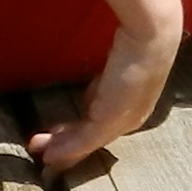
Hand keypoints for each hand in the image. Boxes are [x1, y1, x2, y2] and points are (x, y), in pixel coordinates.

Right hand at [32, 18, 179, 177]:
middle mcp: (131, 117)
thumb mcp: (115, 69)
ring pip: (89, 142)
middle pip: (95, 137)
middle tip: (44, 150)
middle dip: (68, 144)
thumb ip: (102, 87)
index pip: (104, 124)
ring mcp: (123, 120)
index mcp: (133, 106)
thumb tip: (88, 101)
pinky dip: (68, 148)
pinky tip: (51, 153)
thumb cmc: (137, 42)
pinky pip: (86, 139)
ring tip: (42, 155)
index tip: (57, 133)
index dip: (79, 130)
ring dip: (64, 150)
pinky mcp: (113, 118)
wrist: (149, 36)